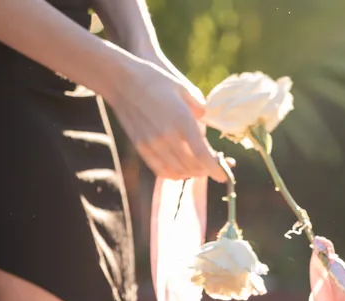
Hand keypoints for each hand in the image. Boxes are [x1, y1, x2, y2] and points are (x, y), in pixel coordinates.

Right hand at [107, 56, 228, 181]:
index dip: (215, 169)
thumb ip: (198, 107)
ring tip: (198, 169)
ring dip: (191, 173)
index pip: (202, 154)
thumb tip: (207, 120)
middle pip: (191, 166)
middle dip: (206, 171)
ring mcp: (152, 143)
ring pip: (177, 170)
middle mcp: (167, 135)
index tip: (224, 175)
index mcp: (181, 119)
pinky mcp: (141, 147)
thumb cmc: (154, 80)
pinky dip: (173, 174)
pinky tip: (180, 171)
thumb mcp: (182, 88)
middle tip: (213, 168)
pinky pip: (160, 169)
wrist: (121, 80)